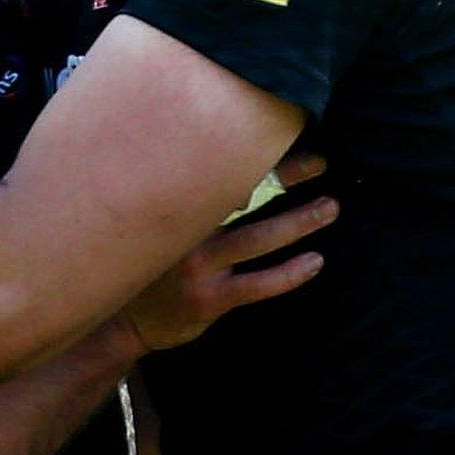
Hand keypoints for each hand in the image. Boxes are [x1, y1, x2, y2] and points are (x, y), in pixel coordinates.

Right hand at [116, 152, 336, 352]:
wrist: (124, 321)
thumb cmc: (151, 266)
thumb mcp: (160, 228)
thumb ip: (192, 205)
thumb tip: (239, 179)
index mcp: (174, 206)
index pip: (221, 169)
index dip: (255, 153)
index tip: (288, 133)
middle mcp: (183, 230)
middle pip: (242, 194)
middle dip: (285, 175)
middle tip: (321, 162)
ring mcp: (196, 266)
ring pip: (257, 239)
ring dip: (297, 222)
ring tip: (329, 208)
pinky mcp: (208, 299)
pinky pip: (258, 284)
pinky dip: (290, 272)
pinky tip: (314, 262)